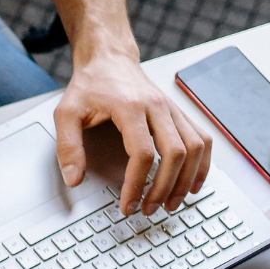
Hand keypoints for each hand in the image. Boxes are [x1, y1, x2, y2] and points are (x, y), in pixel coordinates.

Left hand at [54, 51, 210, 215]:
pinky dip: (202, 164)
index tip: (128, 204)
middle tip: (149, 209)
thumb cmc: (90, 86)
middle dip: (164, 187)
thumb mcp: (66, 113)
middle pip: (175, 153)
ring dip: (186, 180)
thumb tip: (74, 179)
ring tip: (171, 203)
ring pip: (195, 147)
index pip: (142, 153)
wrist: (109, 59)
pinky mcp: (179, 113)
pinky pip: (202, 138)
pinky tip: (192, 184)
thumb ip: (68, 147)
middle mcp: (157, 107)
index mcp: (130, 107)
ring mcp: (172, 109)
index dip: (136, 184)